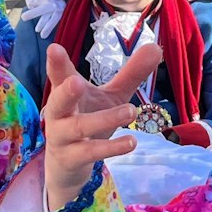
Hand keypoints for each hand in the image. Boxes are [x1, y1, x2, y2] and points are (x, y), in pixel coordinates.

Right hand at [42, 42, 162, 208]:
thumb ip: (130, 74)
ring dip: (105, 119)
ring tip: (131, 110)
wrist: (66, 164)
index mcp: (66, 93)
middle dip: (66, 92)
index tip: (54, 48)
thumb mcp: (111, 96)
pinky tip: (132, 142)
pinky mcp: (72, 159)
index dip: (56, 63)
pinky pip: (91, 153)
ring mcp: (63, 138)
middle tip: (76, 82)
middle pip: (58, 102)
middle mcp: (59, 114)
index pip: (60, 76)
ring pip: (80, 128)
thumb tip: (156, 47)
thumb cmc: (89, 120)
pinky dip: (111, 148)